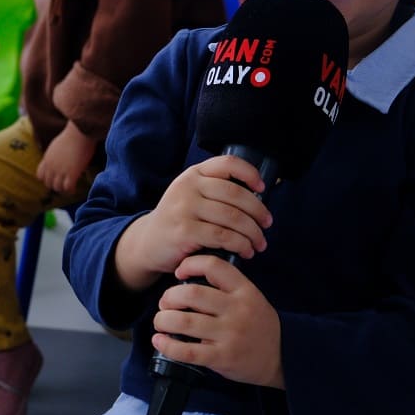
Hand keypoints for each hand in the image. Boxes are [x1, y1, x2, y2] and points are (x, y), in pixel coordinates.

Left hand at [35, 122, 95, 194]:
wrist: (79, 131)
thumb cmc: (73, 134)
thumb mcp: (57, 145)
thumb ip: (55, 155)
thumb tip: (61, 158)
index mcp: (47, 159)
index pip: (40, 176)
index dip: (47, 179)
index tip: (55, 178)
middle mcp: (51, 166)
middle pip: (48, 184)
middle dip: (56, 185)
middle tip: (64, 185)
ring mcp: (60, 170)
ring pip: (57, 188)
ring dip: (63, 189)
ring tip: (70, 188)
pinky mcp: (71, 173)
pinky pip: (68, 188)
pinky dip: (71, 190)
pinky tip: (75, 188)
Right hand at [112, 155, 269, 291]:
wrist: (147, 243)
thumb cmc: (179, 220)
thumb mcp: (191, 196)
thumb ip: (216, 191)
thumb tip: (258, 194)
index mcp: (194, 174)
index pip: (228, 163)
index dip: (250, 173)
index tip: (262, 188)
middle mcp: (189, 186)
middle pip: (236, 194)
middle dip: (258, 211)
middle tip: (267, 225)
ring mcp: (184, 208)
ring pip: (232, 217)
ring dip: (253, 233)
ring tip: (259, 244)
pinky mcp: (184, 231)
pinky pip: (223, 236)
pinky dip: (240, 245)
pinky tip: (245, 251)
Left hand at [152, 254, 283, 387]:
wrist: (282, 356)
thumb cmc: (259, 325)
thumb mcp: (251, 297)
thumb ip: (226, 287)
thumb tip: (188, 279)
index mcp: (244, 290)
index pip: (214, 266)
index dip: (190, 264)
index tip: (178, 272)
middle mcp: (237, 310)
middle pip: (192, 293)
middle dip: (170, 296)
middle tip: (165, 303)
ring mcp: (230, 334)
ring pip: (185, 322)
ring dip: (164, 320)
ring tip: (160, 321)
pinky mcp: (222, 357)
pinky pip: (187, 351)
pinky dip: (168, 345)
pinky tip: (160, 341)